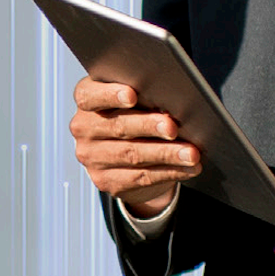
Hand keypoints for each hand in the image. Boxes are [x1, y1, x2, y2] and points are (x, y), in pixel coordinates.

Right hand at [70, 78, 201, 217]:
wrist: (126, 153)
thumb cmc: (134, 114)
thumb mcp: (134, 99)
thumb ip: (144, 95)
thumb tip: (172, 101)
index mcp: (87, 100)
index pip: (89, 96)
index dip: (110, 94)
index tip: (132, 95)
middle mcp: (84, 128)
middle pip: (117, 126)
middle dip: (148, 126)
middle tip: (172, 127)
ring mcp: (93, 157)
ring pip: (131, 155)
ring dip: (165, 154)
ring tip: (190, 153)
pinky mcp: (106, 180)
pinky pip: (140, 177)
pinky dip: (169, 172)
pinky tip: (187, 168)